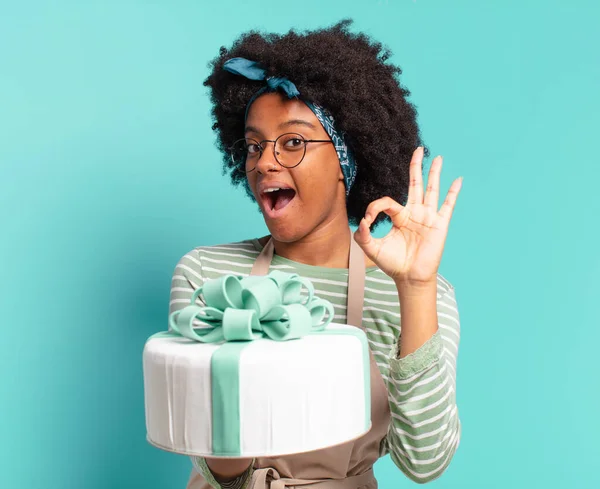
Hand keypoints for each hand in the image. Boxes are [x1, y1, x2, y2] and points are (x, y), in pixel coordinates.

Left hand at [354, 147, 461, 286]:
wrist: (410, 278)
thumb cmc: (393, 264)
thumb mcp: (372, 249)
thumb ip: (363, 236)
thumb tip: (362, 223)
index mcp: (399, 216)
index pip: (387, 201)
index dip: (375, 206)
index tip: (368, 218)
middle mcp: (414, 213)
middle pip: (415, 184)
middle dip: (415, 167)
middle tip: (417, 149)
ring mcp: (428, 217)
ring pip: (431, 189)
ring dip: (434, 173)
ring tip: (436, 157)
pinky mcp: (440, 224)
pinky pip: (448, 205)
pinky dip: (453, 193)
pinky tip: (458, 180)